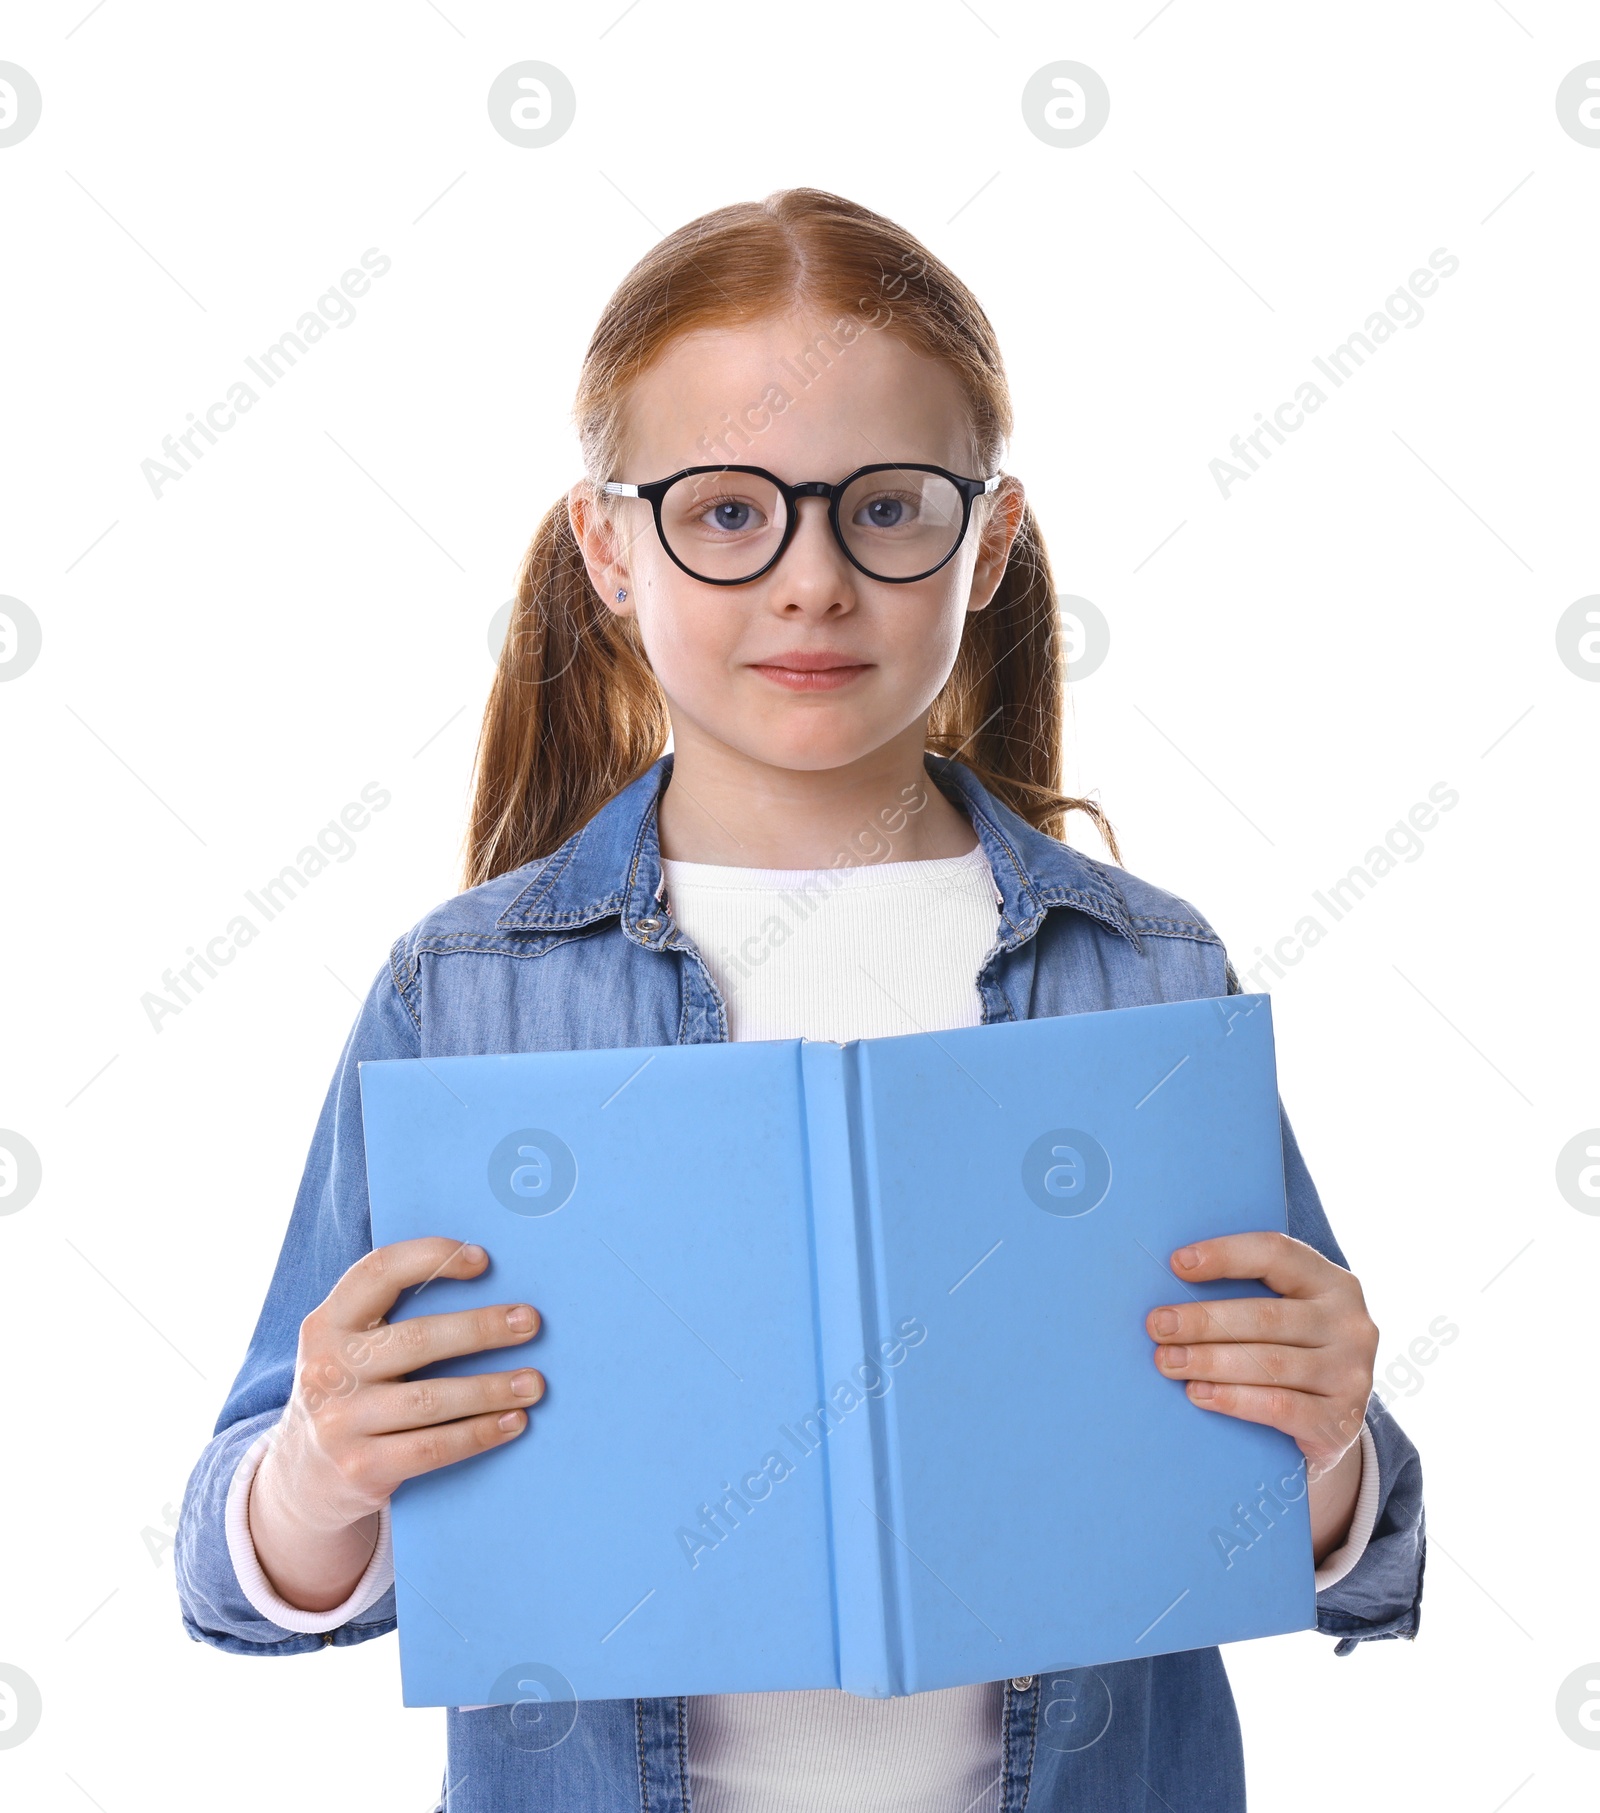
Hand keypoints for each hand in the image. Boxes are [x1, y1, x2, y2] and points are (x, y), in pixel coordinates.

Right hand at [250, 1237, 543, 1610]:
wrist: (303, 1478)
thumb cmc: (352, 1391)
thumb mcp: (349, 1347)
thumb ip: (391, 1316)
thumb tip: (485, 1282)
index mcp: (327, 1323)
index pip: (378, 1272)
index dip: (431, 1257)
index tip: (482, 1260)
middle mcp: (327, 1369)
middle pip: (417, 1339)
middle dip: (481, 1328)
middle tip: (530, 1322)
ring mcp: (341, 1422)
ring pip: (431, 1400)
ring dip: (491, 1389)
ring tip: (534, 1382)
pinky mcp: (361, 1468)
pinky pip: (433, 1447)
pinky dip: (479, 1433)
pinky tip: (513, 1422)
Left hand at [1144, 1231, 1377, 1478]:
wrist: (1331, 1425)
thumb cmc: (1288, 1352)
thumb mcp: (1285, 1314)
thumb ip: (1247, 1293)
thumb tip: (1172, 1280)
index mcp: (1334, 1283)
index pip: (1277, 1255)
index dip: (1225, 1255)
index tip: (1176, 1264)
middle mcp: (1351, 1325)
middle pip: (1266, 1315)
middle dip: (1203, 1320)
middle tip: (1157, 1326)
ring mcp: (1351, 1375)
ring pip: (1268, 1362)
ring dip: (1209, 1361)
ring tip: (1167, 1361)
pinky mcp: (1341, 1421)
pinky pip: (1278, 1405)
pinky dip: (1233, 1399)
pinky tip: (1198, 1393)